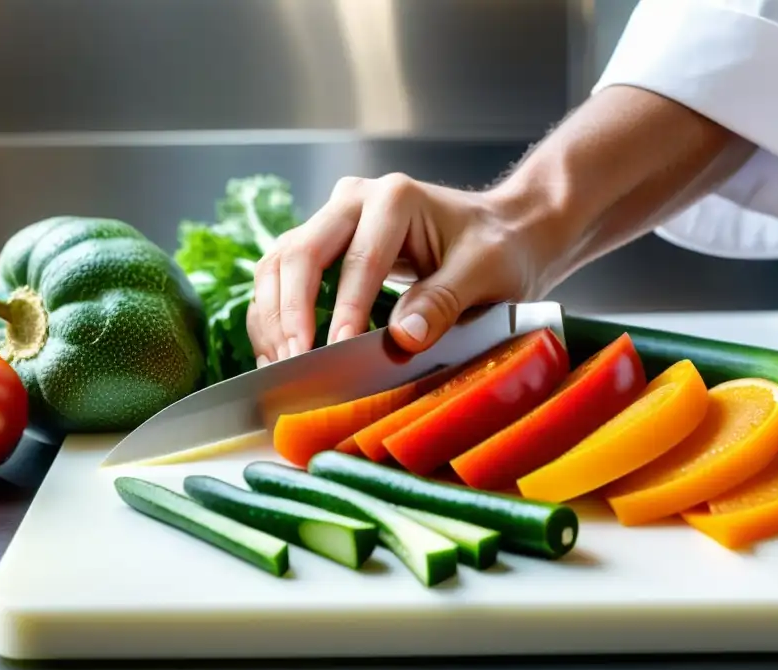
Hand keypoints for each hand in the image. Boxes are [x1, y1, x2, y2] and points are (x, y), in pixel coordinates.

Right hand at [247, 173, 546, 363]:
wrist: (505, 232)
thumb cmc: (499, 247)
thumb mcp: (485, 273)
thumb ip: (443, 302)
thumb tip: (402, 339)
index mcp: (395, 198)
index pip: (358, 260)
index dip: (345, 310)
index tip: (338, 352)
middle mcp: (354, 200)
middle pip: (300, 254)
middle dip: (291, 313)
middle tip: (296, 363)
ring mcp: (335, 219)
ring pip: (280, 263)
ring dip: (272, 316)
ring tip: (280, 364)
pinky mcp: (327, 244)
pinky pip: (285, 277)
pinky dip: (275, 315)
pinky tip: (278, 351)